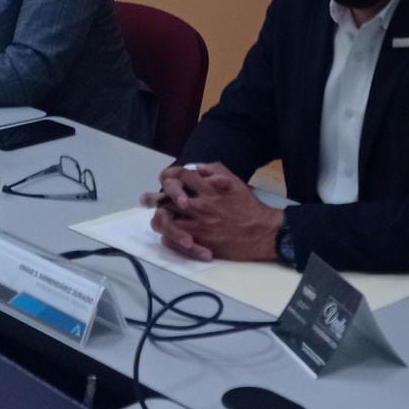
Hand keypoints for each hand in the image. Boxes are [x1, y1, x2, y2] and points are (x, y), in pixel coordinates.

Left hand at [140, 162, 282, 261]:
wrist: (263, 234)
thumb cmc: (248, 206)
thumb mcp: (234, 181)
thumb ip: (214, 170)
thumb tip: (196, 167)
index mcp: (206, 188)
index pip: (179, 176)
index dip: (169, 176)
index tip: (164, 179)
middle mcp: (198, 205)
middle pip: (166, 199)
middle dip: (153, 198)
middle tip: (145, 200)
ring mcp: (196, 224)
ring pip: (165, 221)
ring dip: (159, 219)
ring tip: (157, 218)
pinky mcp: (199, 242)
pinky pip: (174, 240)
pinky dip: (169, 238)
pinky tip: (169, 235)